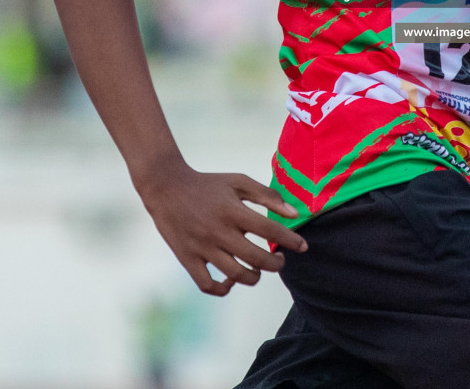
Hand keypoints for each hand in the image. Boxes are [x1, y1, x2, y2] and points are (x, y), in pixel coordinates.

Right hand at [134, 156, 307, 295]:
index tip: (303, 246)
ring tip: (258, 268)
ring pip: (235, 275)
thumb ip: (267, 196)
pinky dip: (224, 288)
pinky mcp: (187, 259)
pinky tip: (232, 278)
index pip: (269, 230)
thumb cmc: (208, 184)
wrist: (166, 188)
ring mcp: (202, 248)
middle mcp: (218, 232)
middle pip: (256, 259)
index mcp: (232, 211)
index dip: (290, 240)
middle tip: (280, 260)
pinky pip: (208, 286)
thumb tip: (293, 214)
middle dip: (276, 264)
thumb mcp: (238, 181)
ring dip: (254, 276)